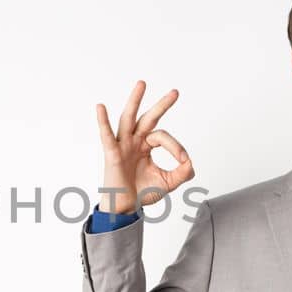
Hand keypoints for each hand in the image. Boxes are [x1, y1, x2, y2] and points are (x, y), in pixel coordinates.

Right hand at [95, 80, 194, 214]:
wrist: (126, 208)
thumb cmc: (142, 193)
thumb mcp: (168, 182)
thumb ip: (182, 172)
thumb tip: (190, 162)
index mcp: (146, 146)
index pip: (163, 137)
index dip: (176, 147)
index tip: (184, 161)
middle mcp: (134, 142)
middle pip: (148, 118)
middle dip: (162, 105)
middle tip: (176, 92)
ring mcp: (122, 145)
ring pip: (128, 118)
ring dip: (134, 100)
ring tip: (142, 84)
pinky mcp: (112, 154)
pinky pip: (106, 135)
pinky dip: (102, 121)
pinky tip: (100, 107)